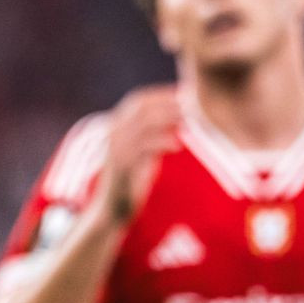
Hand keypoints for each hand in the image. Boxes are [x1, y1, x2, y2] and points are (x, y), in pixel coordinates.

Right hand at [99, 87, 181, 222]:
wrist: (111, 209)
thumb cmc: (131, 181)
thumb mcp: (142, 153)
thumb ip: (153, 136)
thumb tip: (177, 120)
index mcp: (118, 127)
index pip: (138, 100)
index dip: (161, 94)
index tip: (184, 93)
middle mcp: (115, 133)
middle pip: (141, 107)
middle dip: (167, 102)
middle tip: (192, 103)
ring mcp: (117, 148)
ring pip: (143, 123)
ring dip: (168, 118)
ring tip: (188, 120)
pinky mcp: (123, 164)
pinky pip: (144, 147)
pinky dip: (162, 142)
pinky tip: (177, 146)